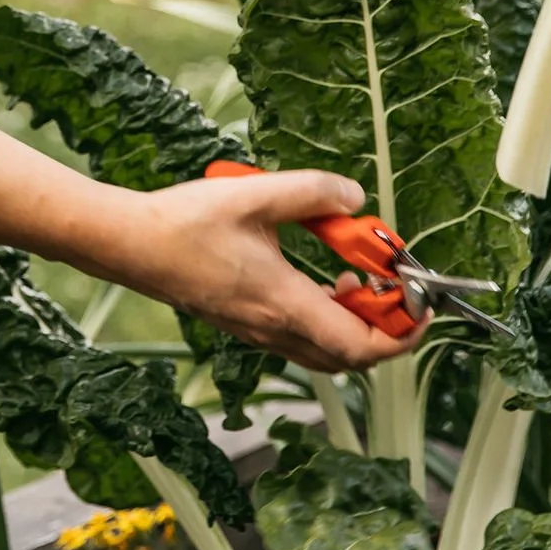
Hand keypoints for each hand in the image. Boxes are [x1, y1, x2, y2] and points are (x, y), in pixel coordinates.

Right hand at [122, 168, 426, 376]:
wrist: (129, 244)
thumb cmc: (184, 224)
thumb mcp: (258, 194)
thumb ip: (315, 192)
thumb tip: (356, 197)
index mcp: (285, 304)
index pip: (362, 346)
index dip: (403, 334)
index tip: (421, 304)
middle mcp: (273, 329)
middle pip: (349, 357)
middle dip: (384, 329)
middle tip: (393, 288)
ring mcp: (256, 331)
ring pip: (324, 351)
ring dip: (352, 324)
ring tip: (355, 279)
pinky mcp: (242, 324)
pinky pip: (299, 338)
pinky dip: (324, 318)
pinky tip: (317, 278)